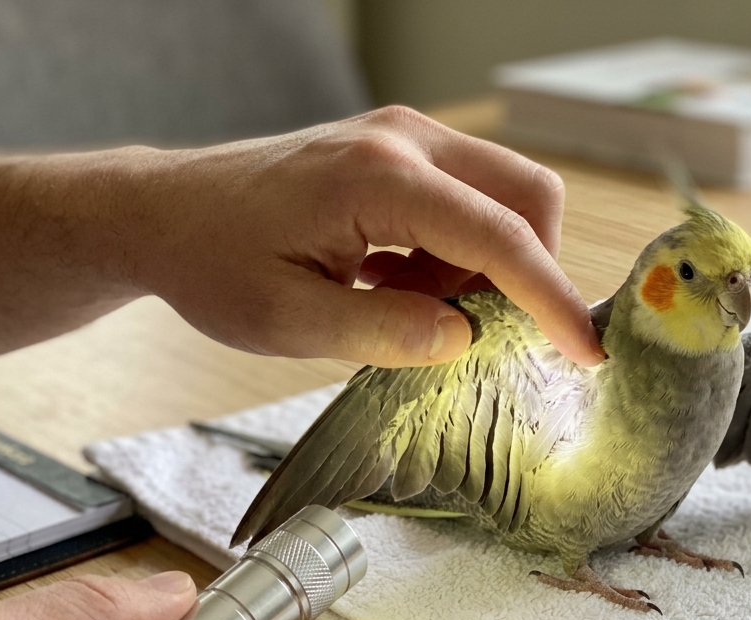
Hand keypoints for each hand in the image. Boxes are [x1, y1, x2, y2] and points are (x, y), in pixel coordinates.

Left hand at [119, 105, 604, 367]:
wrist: (163, 212)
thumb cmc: (214, 265)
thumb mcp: (289, 321)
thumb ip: (383, 333)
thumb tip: (464, 338)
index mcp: (378, 177)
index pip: (500, 237)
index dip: (553, 301)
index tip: (587, 354)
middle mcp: (404, 139)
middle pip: (528, 196)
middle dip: (529, 273)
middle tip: (475, 330)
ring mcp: (404, 135)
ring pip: (504, 198)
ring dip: (483, 268)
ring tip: (404, 304)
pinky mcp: (400, 148)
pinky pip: (469, 200)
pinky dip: (458, 253)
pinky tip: (395, 281)